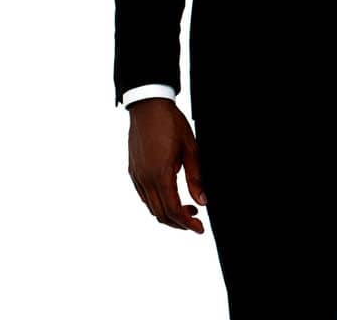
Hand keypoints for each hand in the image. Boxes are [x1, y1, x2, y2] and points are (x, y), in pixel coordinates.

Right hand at [127, 98, 204, 233]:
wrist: (148, 107)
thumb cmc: (172, 124)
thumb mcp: (191, 149)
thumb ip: (196, 177)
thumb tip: (203, 201)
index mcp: (160, 174)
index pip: (173, 210)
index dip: (187, 223)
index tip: (200, 229)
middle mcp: (145, 179)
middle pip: (160, 214)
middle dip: (179, 223)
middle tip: (196, 223)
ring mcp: (136, 176)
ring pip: (150, 207)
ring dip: (168, 214)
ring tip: (188, 210)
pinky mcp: (133, 172)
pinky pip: (144, 196)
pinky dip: (157, 204)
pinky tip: (171, 197)